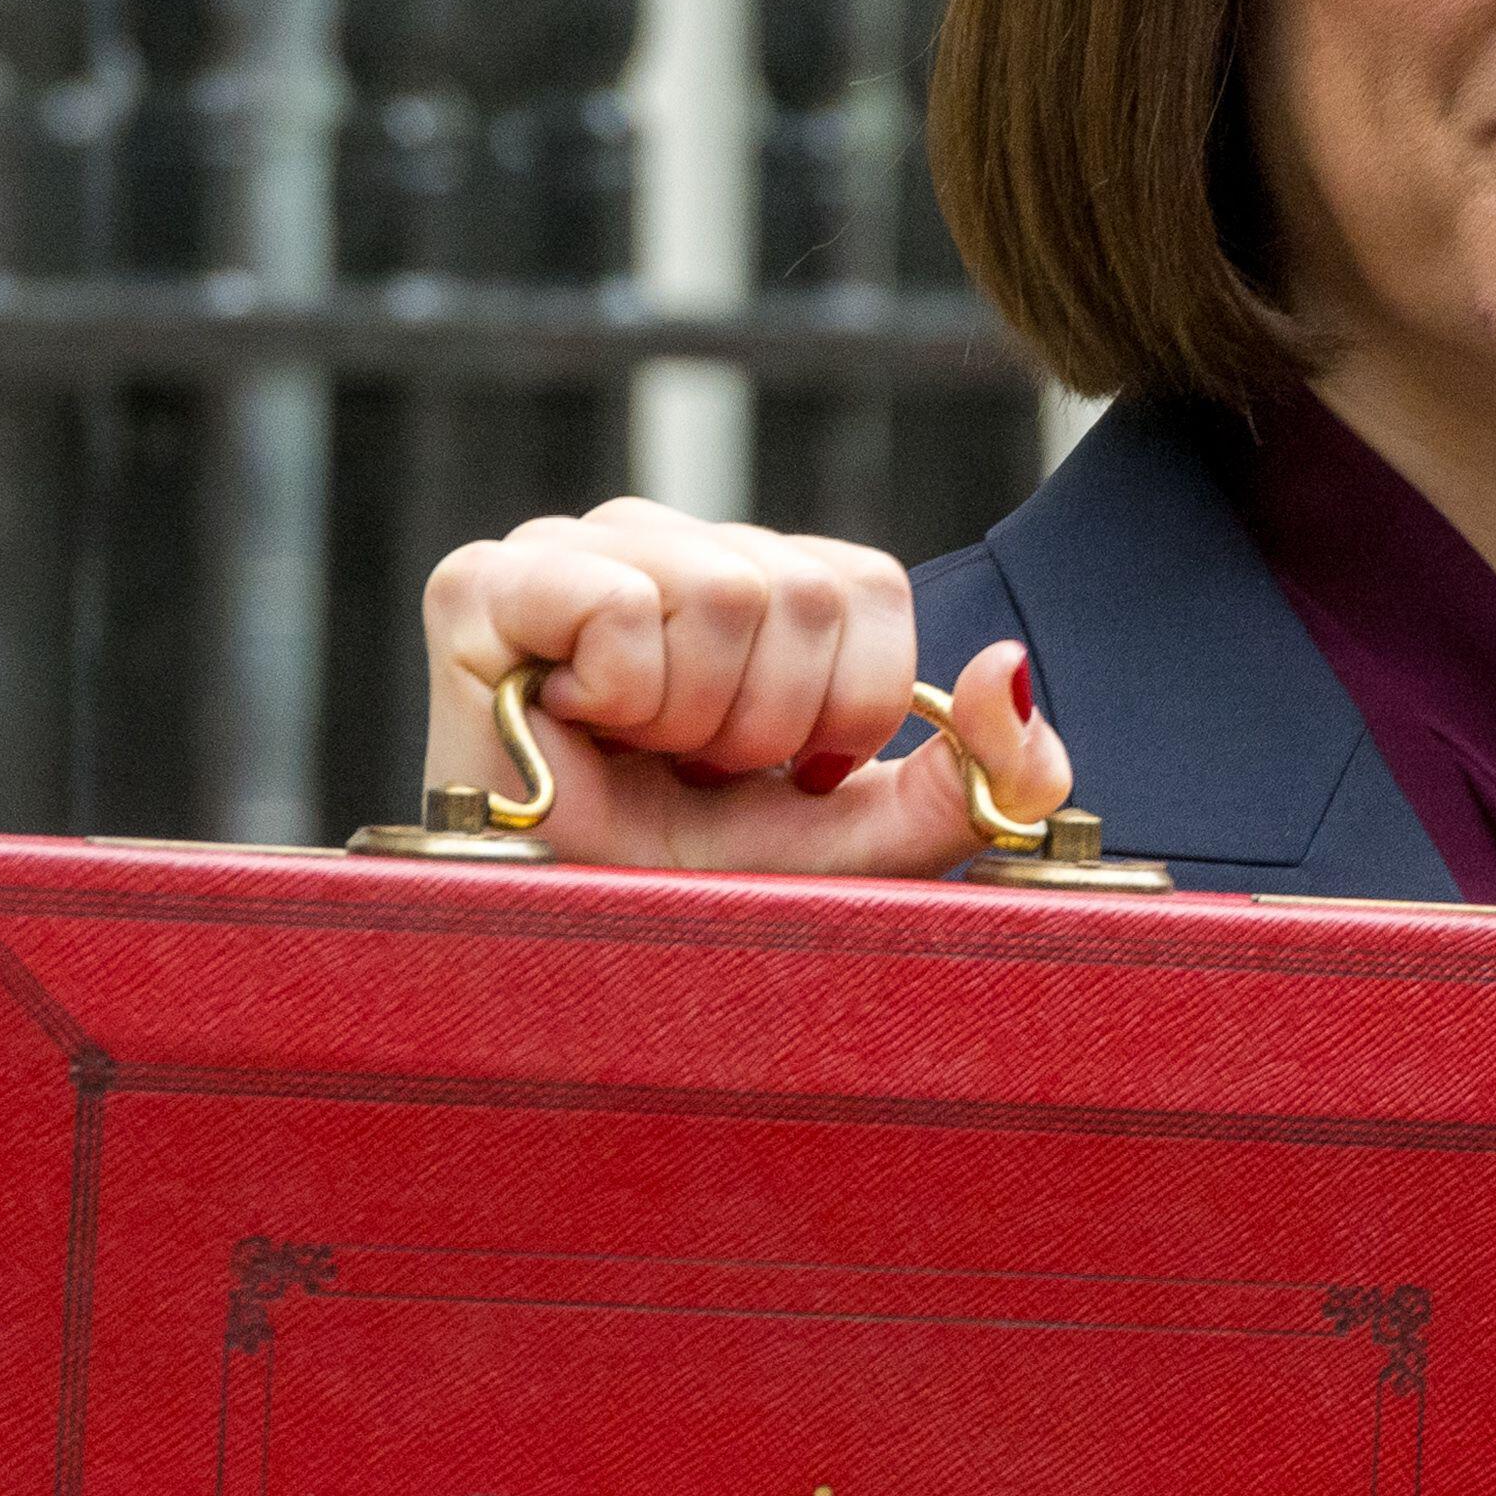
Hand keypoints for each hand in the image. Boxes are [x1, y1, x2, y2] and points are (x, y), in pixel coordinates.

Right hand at [415, 499, 1068, 873]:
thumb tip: (1014, 667)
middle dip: (771, 727)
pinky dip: (621, 696)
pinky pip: (623, 603)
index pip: (867, 583)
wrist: (562, 955)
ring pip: (728, 592)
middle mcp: (661, 540)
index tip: (783, 774)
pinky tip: (576, 730)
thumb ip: (973, 775)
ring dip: (699, 722)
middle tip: (696, 776)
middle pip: (805, 591)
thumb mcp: (864, 845)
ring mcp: (567, 549)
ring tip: (641, 758)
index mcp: (750, 579)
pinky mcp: (480, 585)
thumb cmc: (695, 893)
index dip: (850, 703)